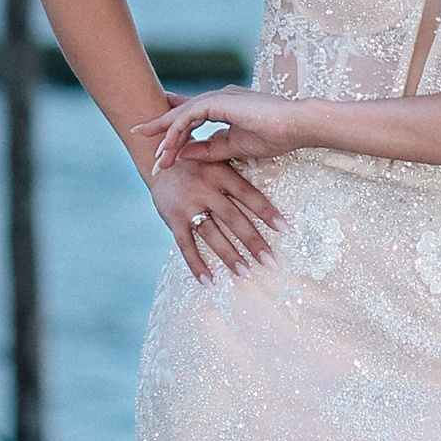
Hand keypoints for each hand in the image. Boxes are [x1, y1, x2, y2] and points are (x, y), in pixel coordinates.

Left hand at [134, 82, 310, 180]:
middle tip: (138, 134)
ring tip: (156, 158)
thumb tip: (184, 154)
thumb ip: (209, 149)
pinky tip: (168, 148)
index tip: (156, 139)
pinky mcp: (219, 101)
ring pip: (182, 115)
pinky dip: (177, 133)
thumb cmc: (275, 135)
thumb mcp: (234, 148)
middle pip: (181, 112)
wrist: (297, 125)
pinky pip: (189, 117)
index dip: (171, 125)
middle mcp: (219, 98)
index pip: (191, 114)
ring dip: (167, 136)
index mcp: (224, 106)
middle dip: (160, 127)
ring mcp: (219, 97)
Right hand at [142, 138, 282, 282]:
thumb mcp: (216, 158)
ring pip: (211, 233)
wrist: (155, 160)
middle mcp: (204, 188)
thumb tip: (264, 164)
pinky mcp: (172, 218)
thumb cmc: (196, 162)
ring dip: (229, 255)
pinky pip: (186, 245)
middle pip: (232, 217)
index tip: (284, 229)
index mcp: (220, 172)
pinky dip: (196, 265)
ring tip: (245, 272)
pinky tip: (209, 282)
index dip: (266, 211)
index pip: (248, 194)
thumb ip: (237, 168)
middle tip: (269, 261)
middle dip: (252, 240)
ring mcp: (187, 204)